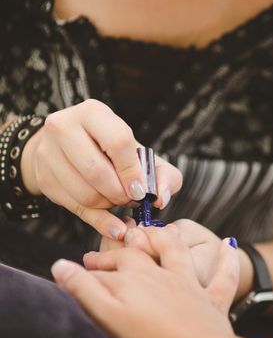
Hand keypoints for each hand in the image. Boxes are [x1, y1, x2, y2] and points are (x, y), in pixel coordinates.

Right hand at [21, 99, 181, 238]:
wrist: (70, 148)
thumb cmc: (115, 151)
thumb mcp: (141, 153)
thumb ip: (164, 173)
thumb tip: (162, 198)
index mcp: (92, 112)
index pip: (118, 142)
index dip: (133, 171)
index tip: (141, 189)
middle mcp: (63, 127)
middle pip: (97, 172)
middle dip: (121, 193)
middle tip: (131, 199)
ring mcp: (47, 153)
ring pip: (85, 194)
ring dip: (109, 205)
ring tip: (119, 200)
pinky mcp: (44, 179)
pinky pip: (75, 208)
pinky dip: (100, 221)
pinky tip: (115, 225)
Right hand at [52, 227, 240, 337]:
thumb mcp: (110, 317)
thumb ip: (86, 290)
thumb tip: (62, 266)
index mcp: (136, 280)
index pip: (108, 268)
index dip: (90, 268)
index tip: (76, 267)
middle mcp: (163, 276)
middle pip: (139, 255)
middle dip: (121, 251)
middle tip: (104, 255)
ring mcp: (190, 286)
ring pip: (177, 253)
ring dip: (166, 239)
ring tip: (156, 231)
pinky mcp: (213, 301)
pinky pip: (224, 276)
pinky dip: (227, 261)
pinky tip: (228, 244)